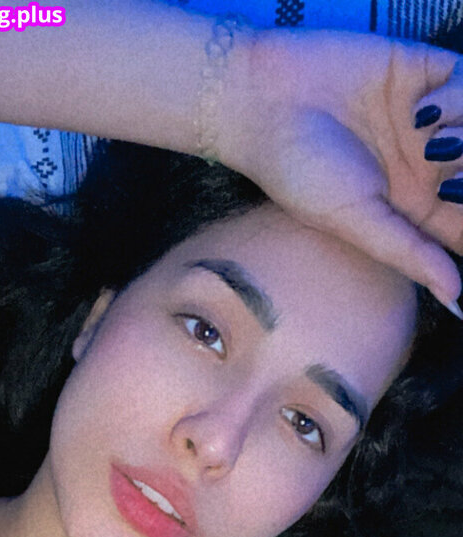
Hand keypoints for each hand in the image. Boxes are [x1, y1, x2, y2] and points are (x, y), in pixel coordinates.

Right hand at [220, 30, 462, 309]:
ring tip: (432, 144)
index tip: (457, 217)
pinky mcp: (424, 71)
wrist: (263, 103)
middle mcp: (427, 164)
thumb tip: (457, 296)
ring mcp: (430, 118)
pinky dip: (459, 98)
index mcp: (413, 207)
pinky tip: (422, 112)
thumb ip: (410, 254)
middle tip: (449, 181)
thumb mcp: (355, 222)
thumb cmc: (297, 173)